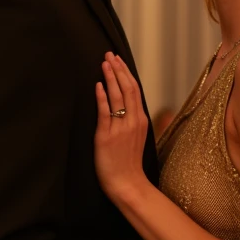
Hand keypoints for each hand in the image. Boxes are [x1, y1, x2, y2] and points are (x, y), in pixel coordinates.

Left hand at [95, 53, 148, 200]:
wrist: (128, 184)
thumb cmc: (129, 164)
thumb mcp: (136, 138)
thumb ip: (132, 121)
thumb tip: (124, 106)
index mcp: (141, 120)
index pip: (135, 90)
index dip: (126, 73)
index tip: (118, 60)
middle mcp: (133, 121)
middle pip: (127, 89)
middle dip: (118, 70)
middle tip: (109, 55)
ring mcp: (120, 128)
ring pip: (117, 97)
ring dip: (110, 77)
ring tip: (104, 63)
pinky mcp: (107, 136)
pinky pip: (105, 112)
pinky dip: (102, 97)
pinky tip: (98, 85)